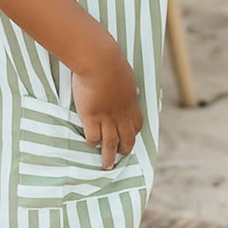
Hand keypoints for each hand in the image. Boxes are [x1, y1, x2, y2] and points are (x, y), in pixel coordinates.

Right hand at [71, 40, 142, 169]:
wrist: (99, 60)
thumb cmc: (111, 62)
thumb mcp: (126, 75)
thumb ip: (128, 86)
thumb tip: (135, 90)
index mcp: (131, 102)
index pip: (136, 124)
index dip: (133, 133)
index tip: (129, 137)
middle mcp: (121, 113)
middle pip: (126, 138)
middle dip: (124, 148)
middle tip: (121, 156)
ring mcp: (106, 117)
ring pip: (110, 143)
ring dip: (109, 157)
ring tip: (106, 166)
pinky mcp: (90, 117)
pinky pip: (93, 136)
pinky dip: (93, 142)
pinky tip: (90, 144)